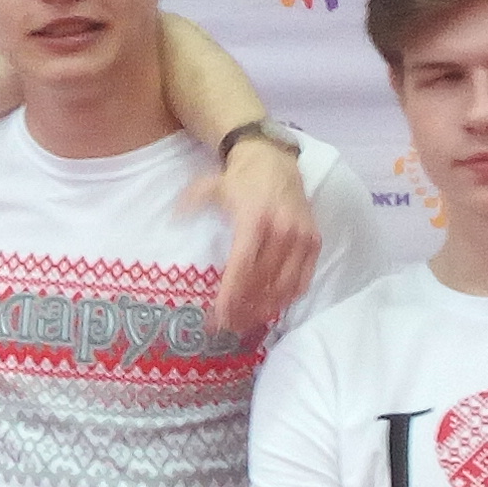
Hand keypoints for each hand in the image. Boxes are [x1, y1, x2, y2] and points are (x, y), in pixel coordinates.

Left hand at [180, 116, 318, 336]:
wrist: (275, 159)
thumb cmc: (240, 178)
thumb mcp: (210, 185)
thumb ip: (192, 201)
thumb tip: (173, 218)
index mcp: (255, 219)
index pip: (243, 266)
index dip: (231, 295)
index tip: (219, 317)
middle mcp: (282, 230)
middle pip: (262, 282)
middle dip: (244, 309)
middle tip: (227, 327)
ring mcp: (301, 237)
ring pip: (284, 286)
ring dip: (265, 310)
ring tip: (246, 324)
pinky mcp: (314, 241)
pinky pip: (303, 279)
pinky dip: (287, 299)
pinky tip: (271, 310)